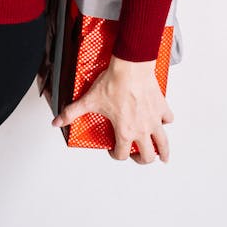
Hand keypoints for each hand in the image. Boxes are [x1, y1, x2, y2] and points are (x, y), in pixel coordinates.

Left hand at [53, 56, 173, 164]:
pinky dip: (165, 122)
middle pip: (148, 156)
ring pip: (163, 143)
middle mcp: (142, 129)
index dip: (115, 155)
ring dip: (163, 151)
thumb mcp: (89, 100)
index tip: (112, 150)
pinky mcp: (161, 107)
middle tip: (138, 156)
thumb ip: (72, 113)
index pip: (121, 154)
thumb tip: (58, 121)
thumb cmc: (113, 83)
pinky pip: (168, 119)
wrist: (130, 67)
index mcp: (125, 131)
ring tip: (162, 156)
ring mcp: (154, 120)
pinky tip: (161, 121)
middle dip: (142, 159)